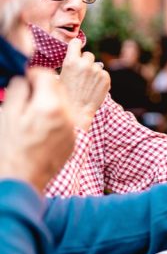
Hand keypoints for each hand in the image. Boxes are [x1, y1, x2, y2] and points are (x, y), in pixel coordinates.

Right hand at [0, 68, 74, 191]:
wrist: (21, 180)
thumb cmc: (10, 148)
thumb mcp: (7, 114)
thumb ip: (18, 91)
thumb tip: (26, 79)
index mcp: (50, 107)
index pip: (49, 76)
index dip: (34, 74)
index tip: (25, 79)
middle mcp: (67, 117)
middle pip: (60, 89)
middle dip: (44, 87)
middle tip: (27, 94)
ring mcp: (72, 130)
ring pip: (65, 105)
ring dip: (51, 102)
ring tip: (32, 112)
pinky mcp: (72, 142)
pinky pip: (66, 121)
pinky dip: (55, 118)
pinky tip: (40, 127)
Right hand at [58, 38, 109, 130]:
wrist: (78, 110)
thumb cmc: (66, 95)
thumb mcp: (60, 76)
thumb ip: (68, 64)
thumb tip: (73, 55)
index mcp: (71, 61)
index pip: (76, 43)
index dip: (76, 46)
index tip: (77, 48)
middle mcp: (85, 64)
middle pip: (88, 55)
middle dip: (86, 62)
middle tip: (81, 74)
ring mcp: (97, 70)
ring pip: (97, 65)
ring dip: (93, 71)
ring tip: (86, 84)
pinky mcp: (106, 78)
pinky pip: (104, 74)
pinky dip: (100, 79)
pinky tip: (93, 88)